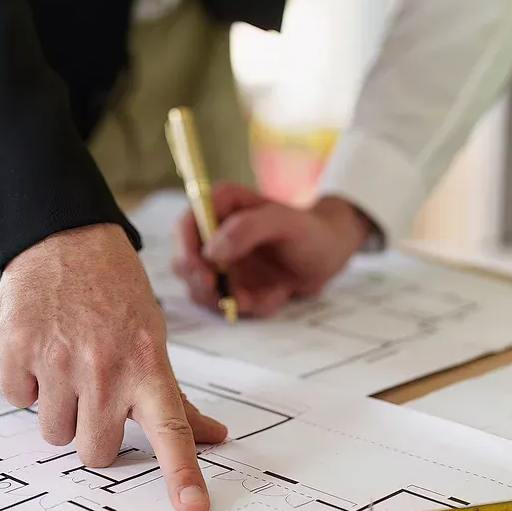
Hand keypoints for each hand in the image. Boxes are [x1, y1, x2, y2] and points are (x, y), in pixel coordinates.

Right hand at [0, 223, 226, 510]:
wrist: (64, 237)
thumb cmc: (114, 294)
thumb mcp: (153, 338)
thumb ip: (175, 396)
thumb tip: (216, 437)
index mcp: (147, 368)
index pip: (171, 430)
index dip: (182, 473)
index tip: (192, 507)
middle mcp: (106, 369)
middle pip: (95, 452)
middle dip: (91, 433)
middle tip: (93, 395)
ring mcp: (59, 361)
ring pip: (52, 433)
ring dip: (57, 408)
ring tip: (65, 364)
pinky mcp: (19, 349)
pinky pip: (16, 400)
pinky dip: (25, 383)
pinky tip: (39, 349)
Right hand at [172, 183, 371, 316]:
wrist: (328, 254)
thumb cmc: (309, 230)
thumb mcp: (284, 222)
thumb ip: (248, 228)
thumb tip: (211, 250)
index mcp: (219, 205)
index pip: (185, 226)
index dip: (186, 251)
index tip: (205, 274)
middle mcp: (212, 233)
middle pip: (184, 262)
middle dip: (203, 284)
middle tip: (232, 295)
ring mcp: (218, 261)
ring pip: (200, 289)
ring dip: (233, 298)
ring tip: (271, 293)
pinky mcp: (229, 284)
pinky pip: (226, 303)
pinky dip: (251, 306)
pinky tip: (276, 294)